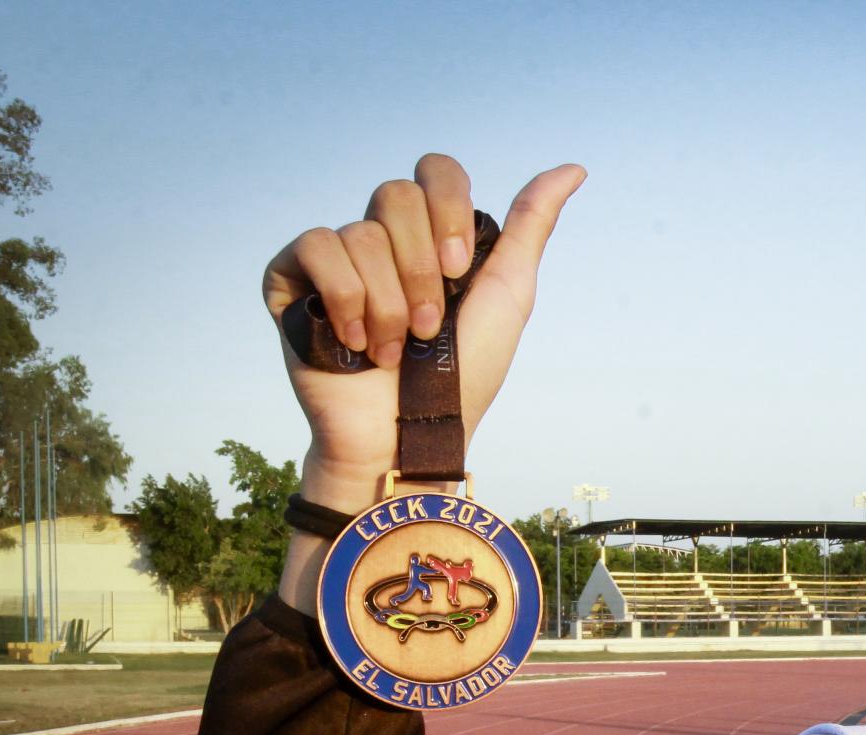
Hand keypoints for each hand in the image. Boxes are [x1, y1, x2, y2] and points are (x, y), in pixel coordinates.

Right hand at [262, 154, 586, 510]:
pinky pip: (317, 246)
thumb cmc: (464, 375)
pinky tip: (355, 341)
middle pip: (395, 196)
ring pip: (361, 234)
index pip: (436, 172)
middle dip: (420, 271)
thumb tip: (573, 169)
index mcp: (432, 235)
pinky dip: (344, 299)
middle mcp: (383, 238)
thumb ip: (531, 227)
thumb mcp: (508, 294)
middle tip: (429, 328)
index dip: (448, 214)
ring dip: (389, 303)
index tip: (458, 271)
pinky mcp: (292, 278)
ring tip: (394, 350)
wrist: (410, 435)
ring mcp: (336, 257)